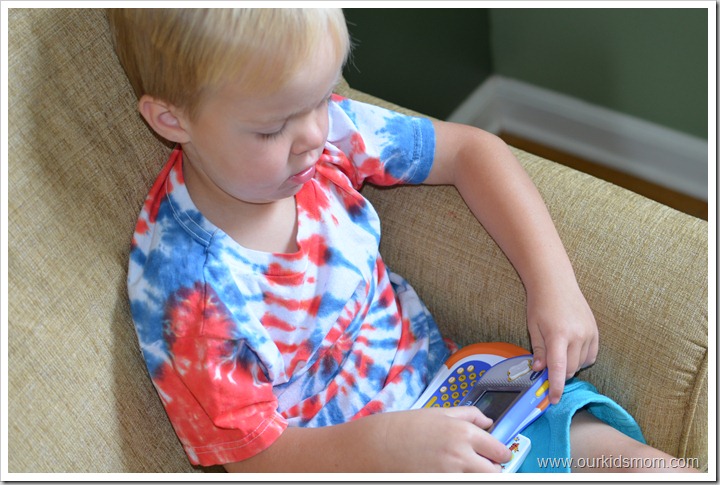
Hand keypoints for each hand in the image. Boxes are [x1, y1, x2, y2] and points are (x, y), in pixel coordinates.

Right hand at [366, 406, 511, 471]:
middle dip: (492, 469)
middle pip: (496, 473)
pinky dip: (461, 479)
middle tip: (483, 464)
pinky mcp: (440, 484)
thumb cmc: (405, 427)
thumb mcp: (438, 412)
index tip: (497, 454)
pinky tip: (450, 473)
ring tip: (464, 468)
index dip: (500, 453)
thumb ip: (469, 414)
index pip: (500, 451)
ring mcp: (451, 476)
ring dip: (478, 476)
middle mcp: (461, 457)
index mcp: (464, 433)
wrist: (377, 446)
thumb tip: (489, 422)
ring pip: (481, 481)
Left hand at [526, 281, 598, 403]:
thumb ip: (538, 350)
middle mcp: (577, 336)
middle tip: (547, 367)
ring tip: (558, 350)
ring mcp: (589, 333)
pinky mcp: (595, 331)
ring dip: (570, 365)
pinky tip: (571, 349)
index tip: (554, 400)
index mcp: (558, 335)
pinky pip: (591, 355)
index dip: (556, 388)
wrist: (555, 283)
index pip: (559, 369)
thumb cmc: (540, 303)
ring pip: (581, 364)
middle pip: (571, 369)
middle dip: (559, 374)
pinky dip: (581, 358)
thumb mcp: (533, 327)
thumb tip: (539, 370)